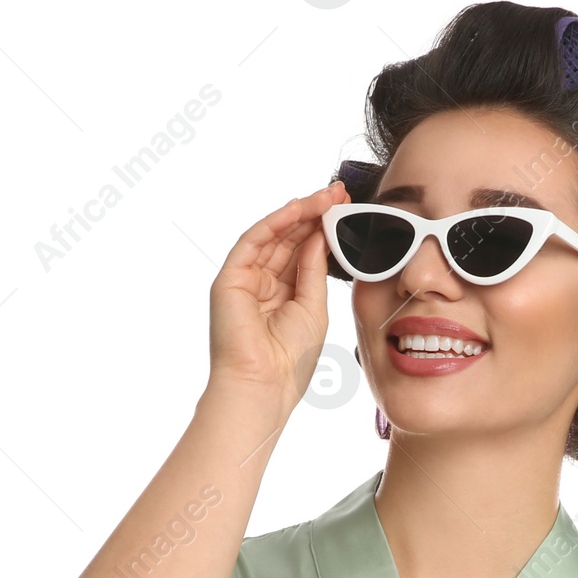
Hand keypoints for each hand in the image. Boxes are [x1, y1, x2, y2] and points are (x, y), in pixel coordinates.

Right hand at [207, 181, 347, 408]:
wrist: (265, 385)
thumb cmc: (291, 359)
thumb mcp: (314, 308)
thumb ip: (314, 270)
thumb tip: (320, 235)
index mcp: (285, 294)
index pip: (305, 253)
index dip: (325, 229)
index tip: (348, 208)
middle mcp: (264, 284)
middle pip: (290, 239)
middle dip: (315, 214)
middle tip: (340, 192)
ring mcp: (245, 280)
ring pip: (273, 236)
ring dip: (299, 213)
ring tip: (326, 195)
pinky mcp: (230, 279)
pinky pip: (253, 242)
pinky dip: (274, 222)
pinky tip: (296, 208)